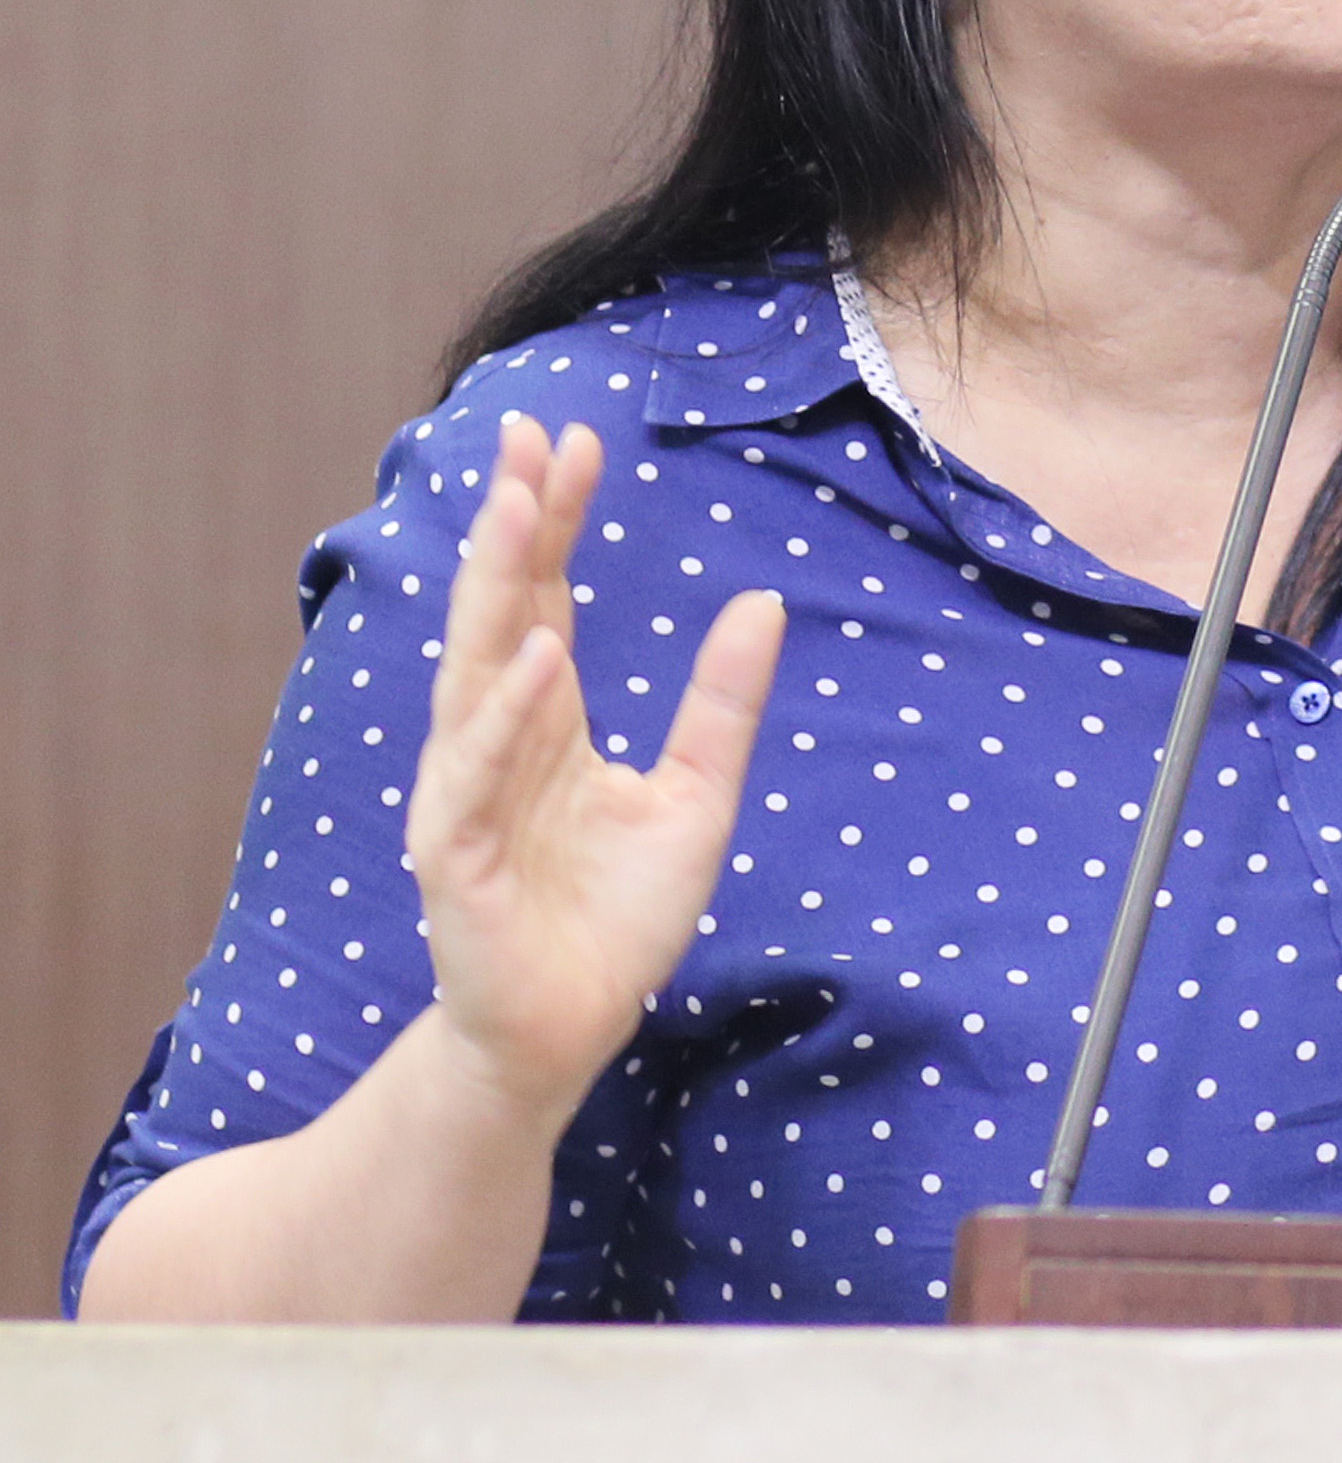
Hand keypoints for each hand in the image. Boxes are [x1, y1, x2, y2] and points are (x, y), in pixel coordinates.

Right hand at [405, 418, 784, 1120]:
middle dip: (514, 525)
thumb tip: (762, 601)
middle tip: (530, 436)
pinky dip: (503, 714)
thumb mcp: (698, 795)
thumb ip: (721, 704)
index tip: (575, 441)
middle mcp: (496, 742)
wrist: (573, 1029)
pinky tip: (536, 656)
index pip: (545, 598)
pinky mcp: (455, 857)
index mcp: (546, 722)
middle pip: (502, 613)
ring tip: (523, 508)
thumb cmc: (620, 916)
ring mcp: (465, 795)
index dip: (558, 523)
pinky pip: (473, 774)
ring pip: (476, 672)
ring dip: (497, 589)